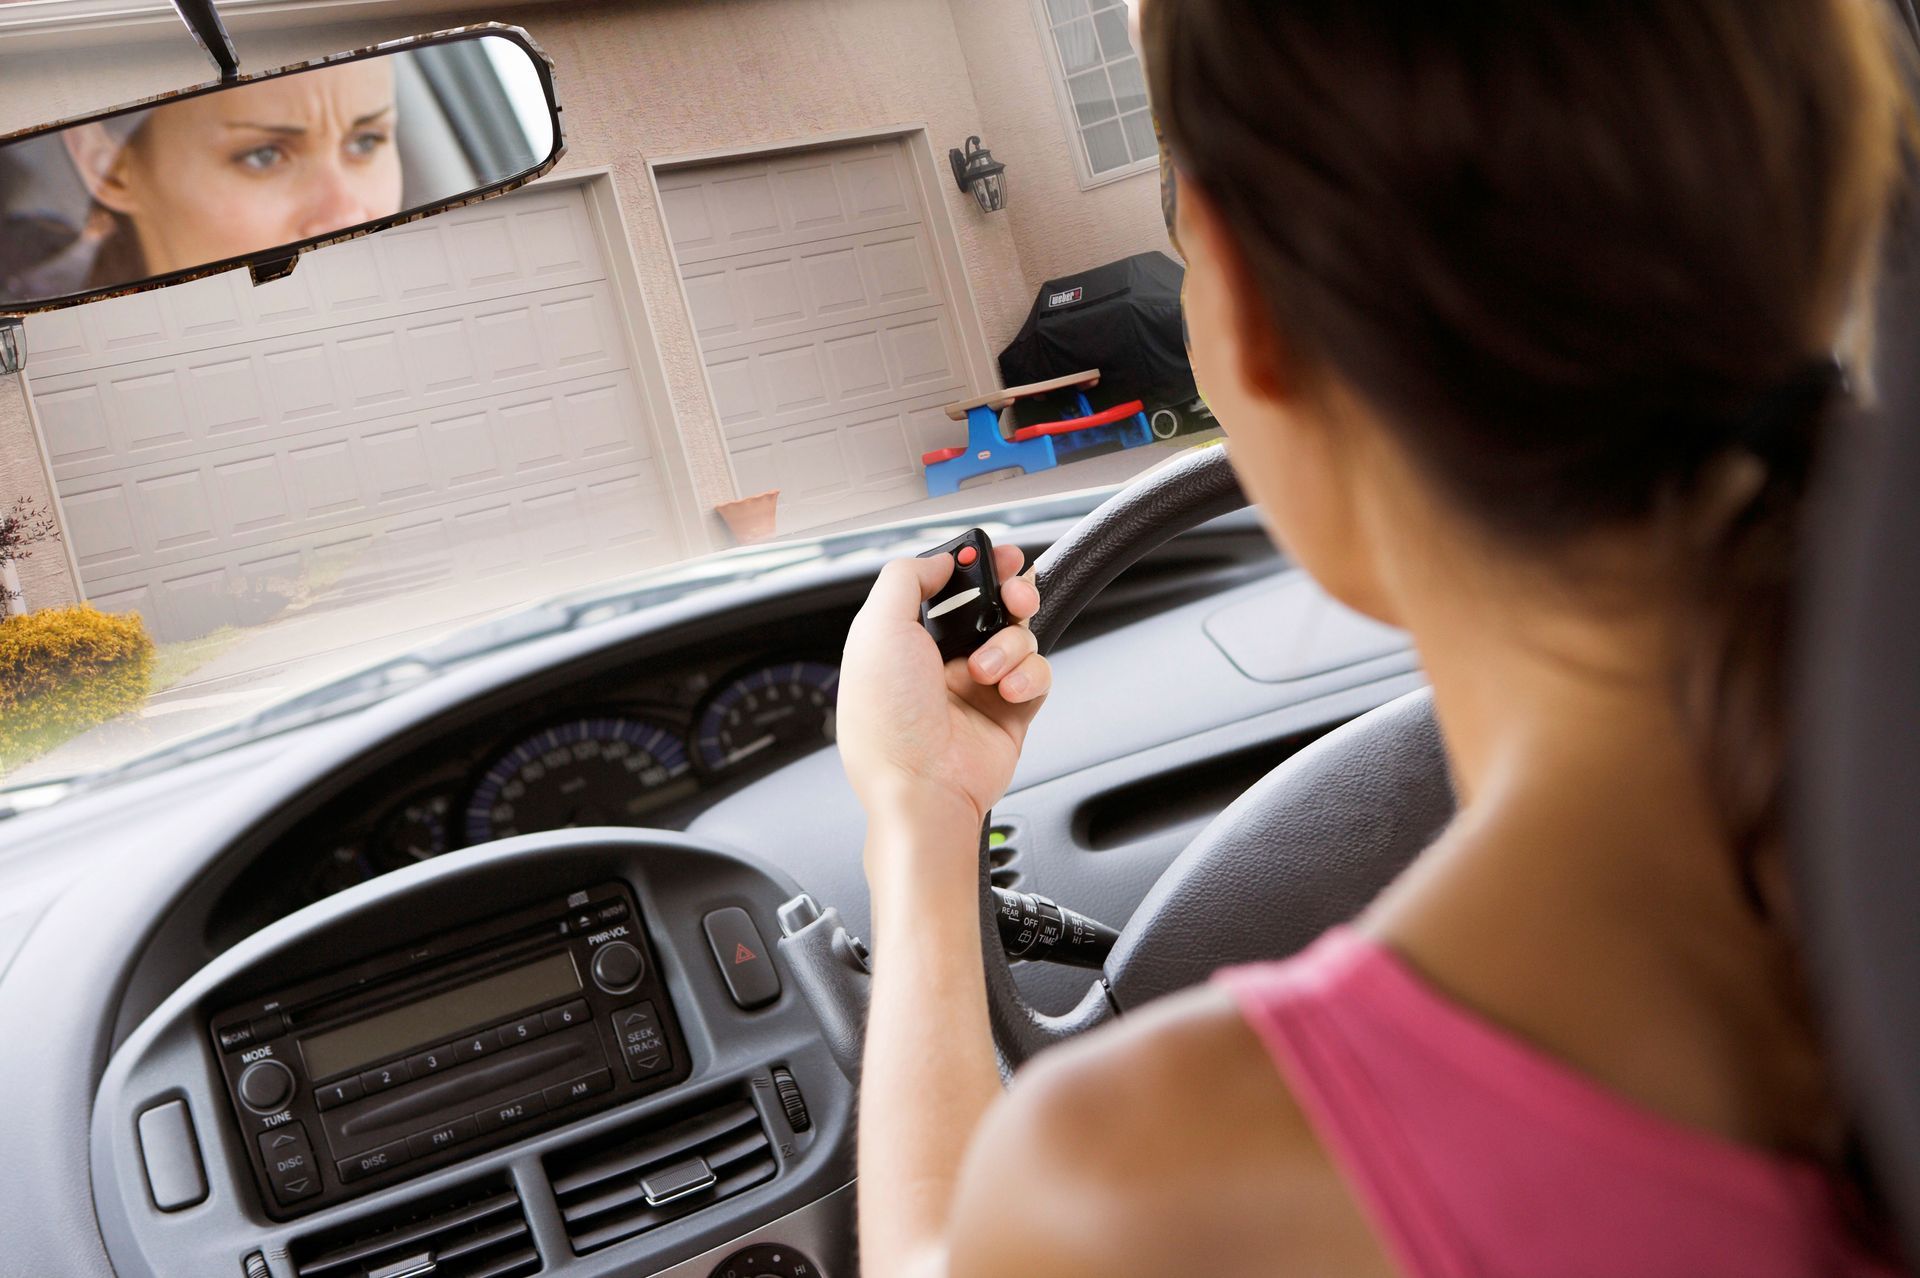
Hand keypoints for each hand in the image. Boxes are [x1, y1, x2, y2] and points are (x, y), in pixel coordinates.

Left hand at [838, 544, 1049, 842]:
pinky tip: (1006, 691)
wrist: (921, 788)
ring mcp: (979, 686)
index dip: (976, 566)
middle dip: (1011, 592)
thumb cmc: (888, 722)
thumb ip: (906, 578)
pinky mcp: (1011, 711)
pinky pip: (1037, 674)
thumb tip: (939, 559)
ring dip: (1010, 644)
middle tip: (1017, 594)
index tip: (999, 555)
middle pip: (993, 605)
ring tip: (987, 671)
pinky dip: (1028, 676)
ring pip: (1020, 636)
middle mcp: (942, 660)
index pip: (948, 586)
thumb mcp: (877, 629)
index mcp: (904, 638)